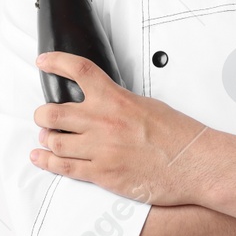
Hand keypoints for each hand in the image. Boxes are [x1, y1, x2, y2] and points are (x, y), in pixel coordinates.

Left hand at [29, 49, 211, 206]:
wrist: (194, 164)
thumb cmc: (178, 135)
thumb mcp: (147, 105)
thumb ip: (119, 102)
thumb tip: (103, 103)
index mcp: (116, 99)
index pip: (78, 70)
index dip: (56, 62)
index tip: (44, 61)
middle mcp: (103, 122)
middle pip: (53, 112)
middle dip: (43, 115)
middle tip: (43, 116)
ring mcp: (100, 150)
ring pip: (54, 141)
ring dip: (47, 139)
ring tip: (47, 138)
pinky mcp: (102, 174)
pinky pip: (64, 168)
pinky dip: (47, 162)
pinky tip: (40, 157)